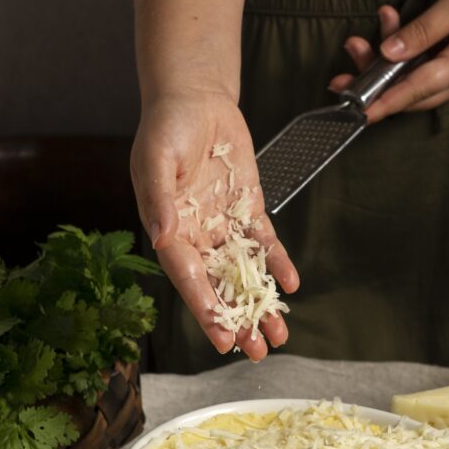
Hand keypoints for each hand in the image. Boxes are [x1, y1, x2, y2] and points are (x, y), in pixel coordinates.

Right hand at [131, 88, 299, 360]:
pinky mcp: (248, 209)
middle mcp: (197, 235)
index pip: (189, 278)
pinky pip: (265, 242)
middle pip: (218, 286)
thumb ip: (159, 198)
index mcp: (170, 230)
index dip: (205, 309)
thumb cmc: (166, 125)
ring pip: (244, 273)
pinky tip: (292, 284)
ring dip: (261, 303)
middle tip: (256, 351)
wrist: (196, 97)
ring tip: (279, 334)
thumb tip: (163, 236)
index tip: (222, 338)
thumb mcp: (157, 159)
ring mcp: (224, 225)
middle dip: (237, 320)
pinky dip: (278, 263)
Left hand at [329, 0, 448, 122]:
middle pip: (411, 95)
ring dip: (385, 68)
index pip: (417, 90)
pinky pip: (425, 75)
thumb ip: (423, 29)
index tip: (357, 114)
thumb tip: (389, 53)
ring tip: (358, 42)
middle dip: (373, 84)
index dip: (384, 103)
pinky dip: (403, 60)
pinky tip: (389, 32)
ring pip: (416, 86)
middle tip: (341, 70)